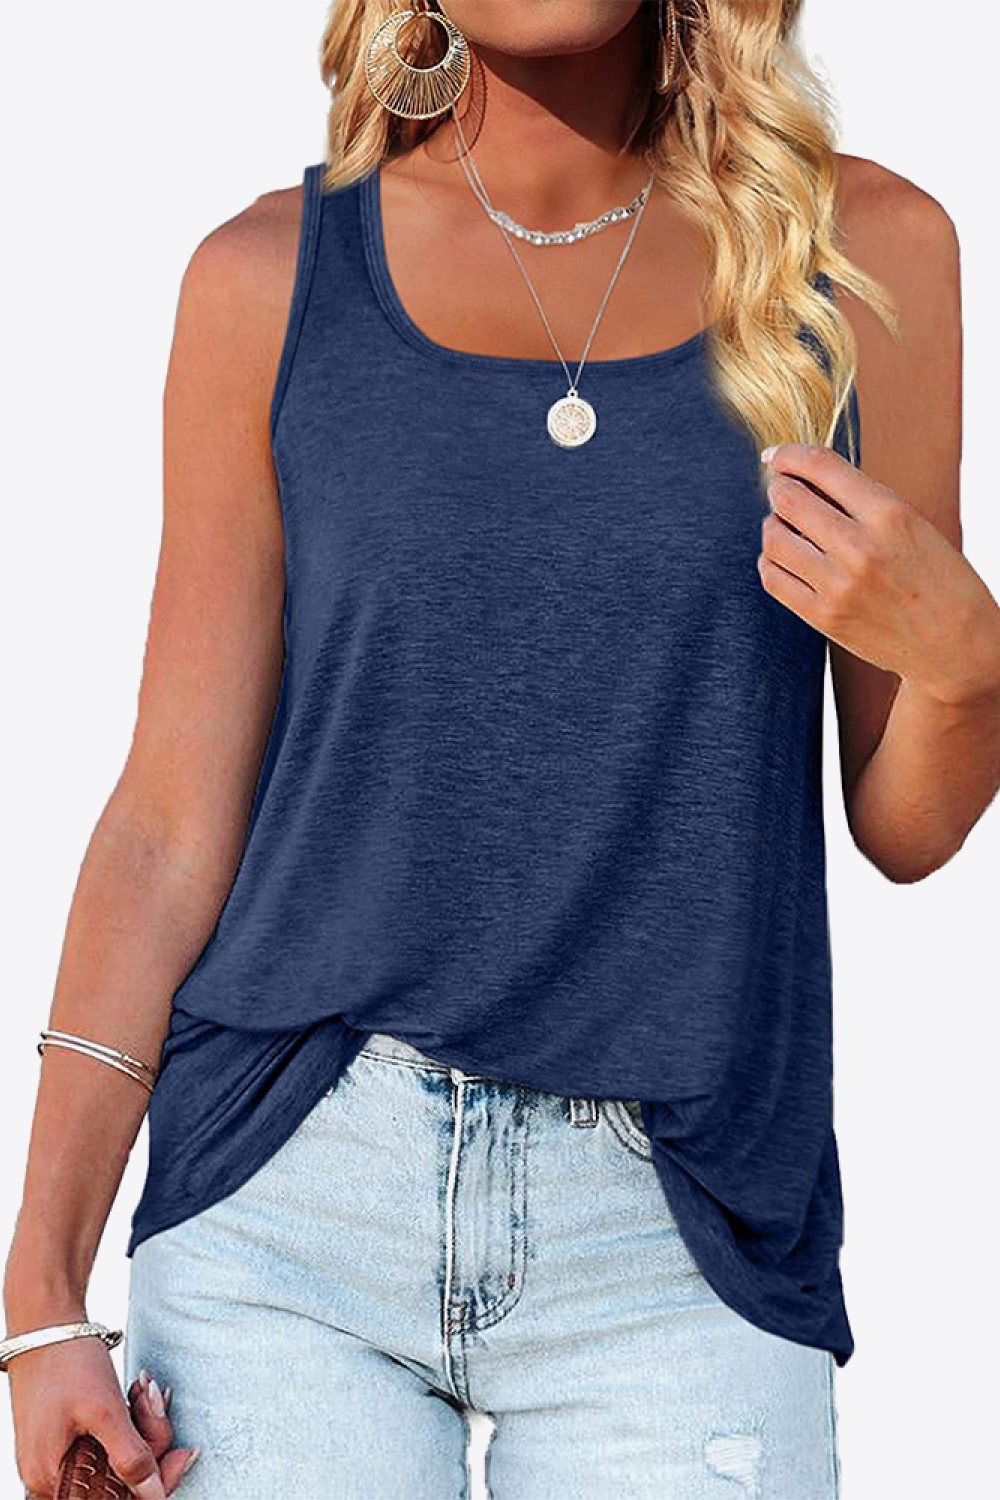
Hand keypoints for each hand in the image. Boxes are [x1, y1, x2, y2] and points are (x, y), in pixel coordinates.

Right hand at [8, 1337, 197, 1497]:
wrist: (46, 1321)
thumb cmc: (68, 1361)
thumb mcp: (105, 1410)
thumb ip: (130, 1457)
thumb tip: (154, 1496)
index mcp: (53, 1477)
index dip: (153, 1485)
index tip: (184, 1456)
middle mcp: (50, 1475)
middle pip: (117, 1480)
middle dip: (148, 1442)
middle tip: (155, 1400)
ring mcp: (56, 1455)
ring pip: (115, 1457)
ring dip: (140, 1425)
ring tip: (142, 1389)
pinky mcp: (66, 1437)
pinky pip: (106, 1440)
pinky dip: (127, 1419)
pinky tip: (135, 1393)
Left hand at [758, 444, 999, 705]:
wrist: (953, 643)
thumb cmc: (935, 577)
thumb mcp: (912, 523)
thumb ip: (861, 500)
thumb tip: (803, 477)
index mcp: (890, 514)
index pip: (822, 467)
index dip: (790, 455)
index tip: (775, 456)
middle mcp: (861, 548)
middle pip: (789, 500)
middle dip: (779, 489)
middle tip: (782, 492)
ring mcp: (838, 585)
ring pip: (774, 539)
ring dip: (772, 526)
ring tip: (785, 527)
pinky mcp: (823, 616)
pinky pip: (773, 578)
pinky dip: (770, 560)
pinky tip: (782, 557)